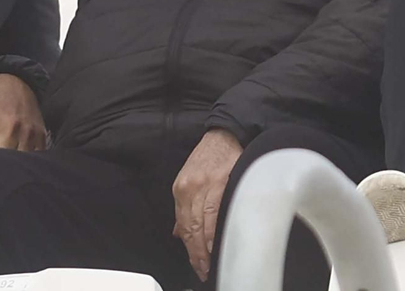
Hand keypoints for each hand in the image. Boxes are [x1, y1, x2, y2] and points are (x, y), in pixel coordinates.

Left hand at [171, 128, 242, 281]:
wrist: (225, 135)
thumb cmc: (210, 157)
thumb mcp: (190, 179)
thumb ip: (186, 207)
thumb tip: (178, 232)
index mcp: (180, 190)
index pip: (182, 226)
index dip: (188, 248)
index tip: (195, 263)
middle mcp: (188, 189)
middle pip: (190, 228)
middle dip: (195, 253)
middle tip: (202, 269)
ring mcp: (203, 186)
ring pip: (201, 224)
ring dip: (204, 247)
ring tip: (209, 262)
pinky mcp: (220, 182)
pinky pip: (214, 212)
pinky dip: (213, 230)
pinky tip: (215, 243)